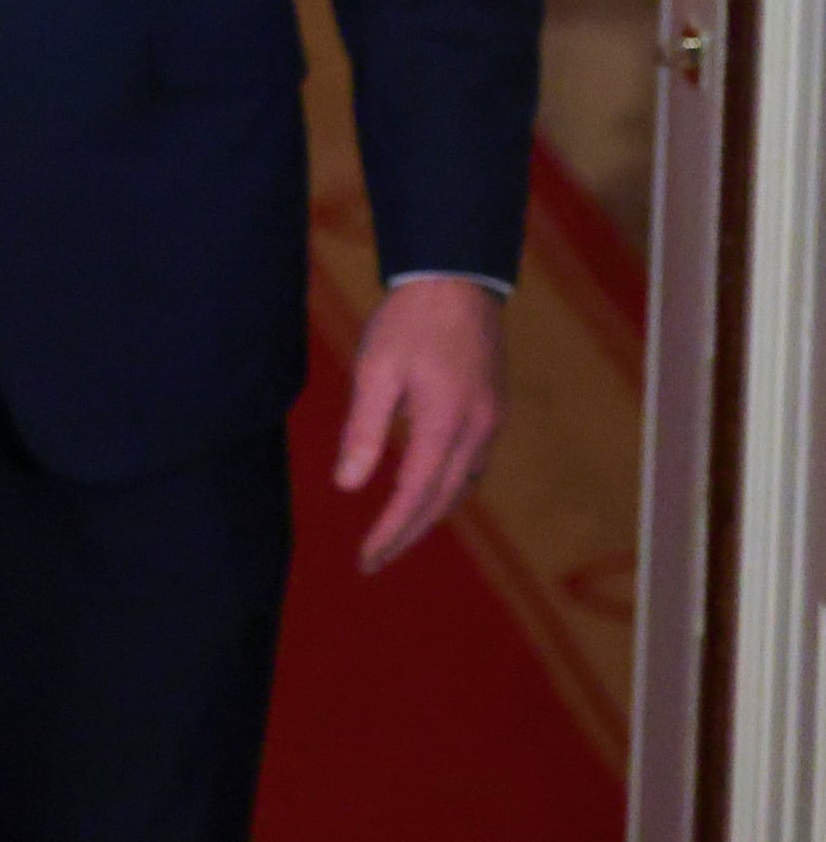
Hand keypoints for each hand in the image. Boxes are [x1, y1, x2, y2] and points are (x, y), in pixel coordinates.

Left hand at [335, 275, 505, 572]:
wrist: (458, 280)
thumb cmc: (410, 321)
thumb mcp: (375, 370)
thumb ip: (363, 431)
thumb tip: (347, 485)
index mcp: (446, 424)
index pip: (415, 496)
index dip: (390, 532)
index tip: (366, 559)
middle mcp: (477, 431)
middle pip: (442, 500)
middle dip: (408, 534)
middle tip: (374, 560)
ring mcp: (491, 421)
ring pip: (462, 486)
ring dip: (429, 514)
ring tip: (395, 534)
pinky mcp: (493, 410)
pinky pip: (472, 464)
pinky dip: (448, 488)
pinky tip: (428, 491)